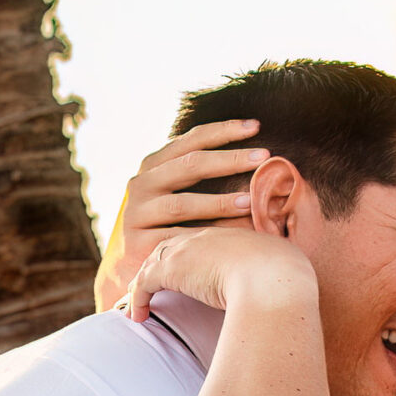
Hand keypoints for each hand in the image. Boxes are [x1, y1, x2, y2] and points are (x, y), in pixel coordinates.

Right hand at [93, 120, 270, 311]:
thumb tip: (256, 160)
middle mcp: (141, 184)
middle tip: (263, 156)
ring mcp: (137, 214)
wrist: (132, 269)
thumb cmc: (165, 226)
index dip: (223, 130)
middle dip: (229, 159)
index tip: (255, 126)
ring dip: (219, 203)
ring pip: (182, 204)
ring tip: (250, 201)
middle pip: (190, 165)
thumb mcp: (174, 193)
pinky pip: (179, 239)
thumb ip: (198, 174)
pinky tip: (231, 238)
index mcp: (153, 165)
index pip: (191, 140)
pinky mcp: (138, 244)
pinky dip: (207, 237)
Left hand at [127, 226, 313, 322]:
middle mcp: (205, 238)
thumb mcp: (281, 273)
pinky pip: (144, 284)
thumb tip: (292, 293)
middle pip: (170, 248)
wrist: (275, 277)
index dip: (186, 257)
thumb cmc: (286, 281)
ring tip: (137, 305)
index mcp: (230, 237)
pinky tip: (138, 317)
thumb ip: (277, 277)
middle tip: (147, 283)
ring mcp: (186, 251)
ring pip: (152, 265)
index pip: (199, 243)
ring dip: (142, 285)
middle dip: (157, 265)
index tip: (182, 273)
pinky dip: (137, 300)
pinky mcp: (172, 269)